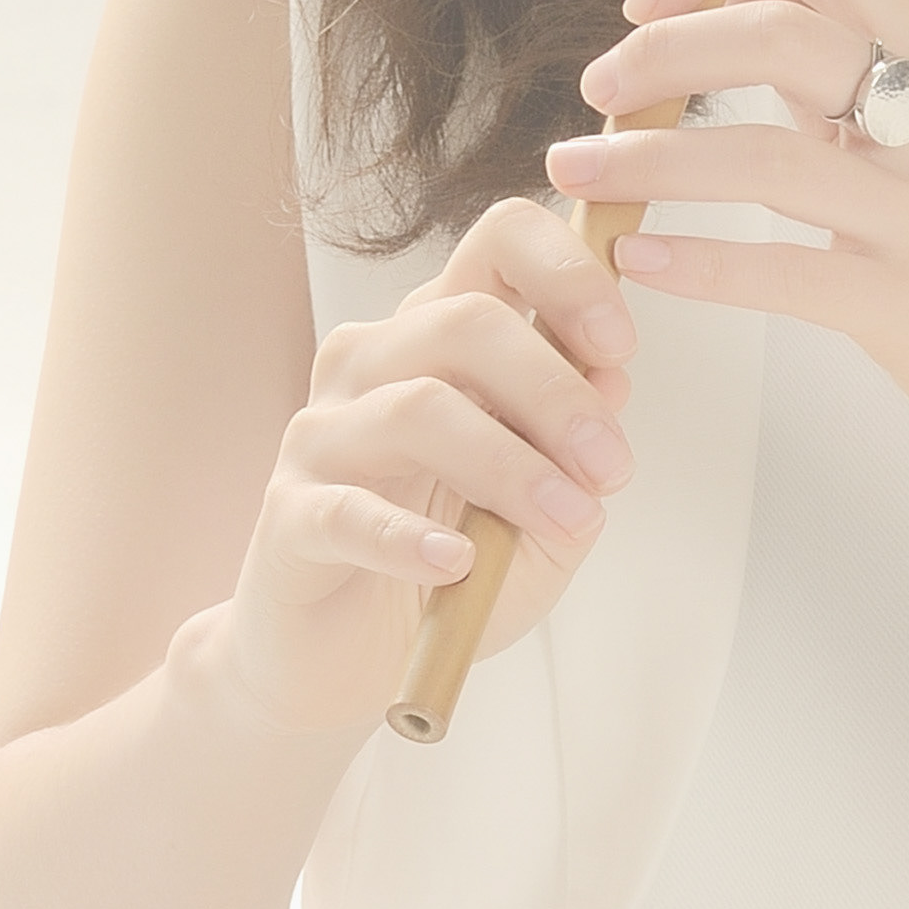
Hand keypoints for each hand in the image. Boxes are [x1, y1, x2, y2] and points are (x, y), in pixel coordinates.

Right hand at [223, 198, 637, 737]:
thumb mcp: (542, 509)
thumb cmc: (450, 569)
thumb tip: (611, 377)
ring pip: (417, 408)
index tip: (620, 344)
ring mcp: (321, 435)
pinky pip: (348, 510)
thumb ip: (574, 447)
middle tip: (611, 467)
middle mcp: (370, 364)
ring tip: (568, 522)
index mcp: (436, 339)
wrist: (346, 664)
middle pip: (464, 322)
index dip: (566, 274)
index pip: (495, 244)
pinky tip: (456, 564)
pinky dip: (409, 537)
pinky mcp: (289, 515)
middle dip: (555, 390)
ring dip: (510, 466)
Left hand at [546, 0, 908, 471]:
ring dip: (647, 160)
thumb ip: (824, 40)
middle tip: (596, 87)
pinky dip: (695, 263)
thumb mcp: (908, 110)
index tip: (640, 2)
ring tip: (574, 170)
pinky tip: (632, 258)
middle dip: (663, 53)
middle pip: (781, 35)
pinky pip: (788, 274)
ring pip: (767, 159)